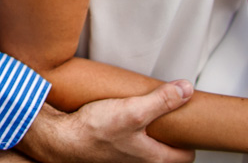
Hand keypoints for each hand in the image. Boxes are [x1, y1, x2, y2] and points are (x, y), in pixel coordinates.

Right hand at [16, 80, 195, 162]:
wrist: (59, 139)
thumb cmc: (93, 133)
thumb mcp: (133, 111)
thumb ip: (162, 101)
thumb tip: (186, 90)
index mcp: (152, 159)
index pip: (184, 156)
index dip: (189, 138)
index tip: (189, 121)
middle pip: (165, 151)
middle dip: (168, 132)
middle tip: (168, 111)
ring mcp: (122, 159)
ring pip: (145, 146)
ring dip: (147, 131)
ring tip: (145, 108)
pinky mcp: (107, 151)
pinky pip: (126, 141)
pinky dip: (128, 131)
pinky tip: (120, 112)